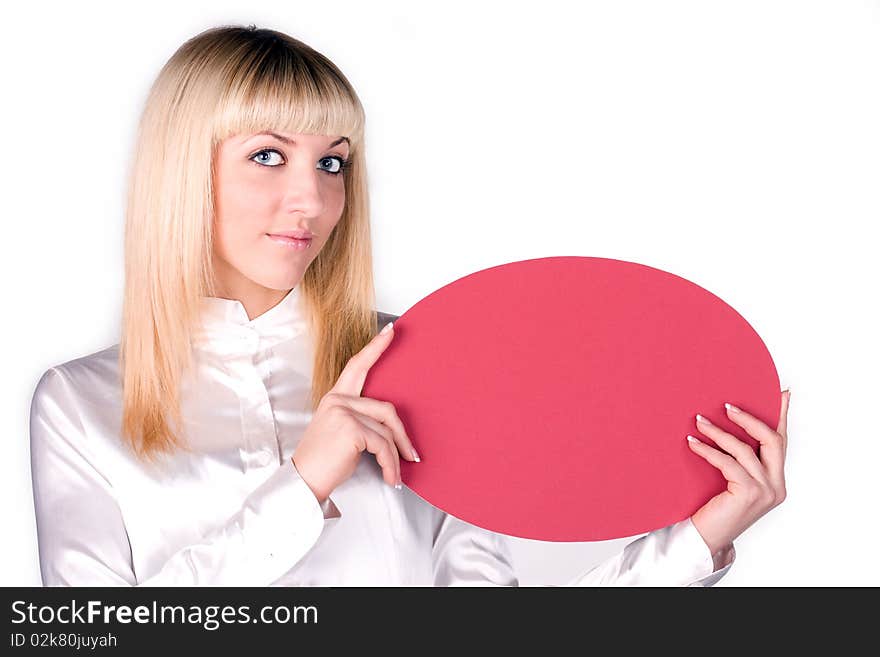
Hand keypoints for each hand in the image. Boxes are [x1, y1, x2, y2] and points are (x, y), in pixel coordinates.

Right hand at [292, 322, 419, 502]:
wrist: (304, 482)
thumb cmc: (323, 463)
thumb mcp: (342, 434)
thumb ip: (361, 421)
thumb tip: (392, 428)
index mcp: (335, 398)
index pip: (357, 366)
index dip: (375, 348)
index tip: (391, 331)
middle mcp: (338, 400)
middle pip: (386, 410)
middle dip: (402, 436)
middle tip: (412, 455)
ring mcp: (343, 412)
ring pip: (387, 430)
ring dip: (395, 457)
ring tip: (396, 475)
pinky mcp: (350, 428)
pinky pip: (382, 444)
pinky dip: (390, 464)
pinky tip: (390, 477)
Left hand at [686, 389, 790, 558]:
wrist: (705, 539)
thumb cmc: (714, 508)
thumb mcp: (731, 480)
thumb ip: (738, 458)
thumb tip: (729, 424)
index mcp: (776, 481)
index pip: (781, 442)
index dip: (781, 416)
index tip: (783, 393)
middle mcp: (776, 486)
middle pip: (772, 440)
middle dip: (750, 419)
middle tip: (727, 406)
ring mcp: (765, 492)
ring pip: (745, 450)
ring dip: (719, 433)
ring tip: (699, 422)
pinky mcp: (748, 494)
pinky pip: (728, 463)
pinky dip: (709, 450)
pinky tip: (693, 443)